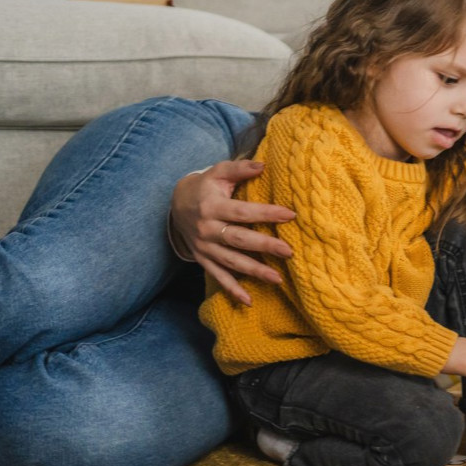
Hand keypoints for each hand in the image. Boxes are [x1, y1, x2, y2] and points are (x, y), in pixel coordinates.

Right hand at [171, 160, 295, 304]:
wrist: (175, 204)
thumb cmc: (205, 187)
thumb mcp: (218, 172)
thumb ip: (239, 168)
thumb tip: (263, 165)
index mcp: (212, 206)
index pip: (243, 211)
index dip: (266, 213)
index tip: (290, 215)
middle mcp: (207, 229)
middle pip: (239, 239)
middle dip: (264, 246)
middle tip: (289, 251)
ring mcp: (204, 247)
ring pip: (231, 262)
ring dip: (254, 271)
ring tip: (278, 279)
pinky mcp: (202, 259)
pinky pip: (218, 276)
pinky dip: (232, 289)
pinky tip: (249, 300)